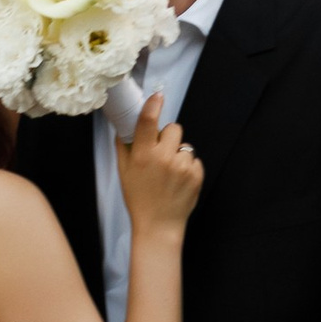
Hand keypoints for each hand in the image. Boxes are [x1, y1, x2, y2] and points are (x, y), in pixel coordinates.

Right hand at [116, 93, 203, 236]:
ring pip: (185, 145)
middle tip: (161, 153)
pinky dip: (188, 168)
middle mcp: (163, 158)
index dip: (153, 104)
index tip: (158, 96)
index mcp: (143, 155)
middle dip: (168, 137)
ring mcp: (182, 167)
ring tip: (170, 172)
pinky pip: (194, 160)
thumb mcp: (124, 172)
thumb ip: (124, 147)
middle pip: (173, 128)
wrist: (158, 225)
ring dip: (178, 153)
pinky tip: (178, 181)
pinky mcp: (196, 175)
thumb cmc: (139, 198)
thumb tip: (124, 126)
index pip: (148, 121)